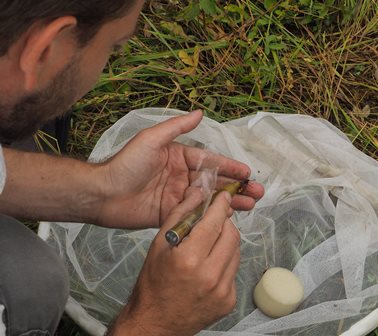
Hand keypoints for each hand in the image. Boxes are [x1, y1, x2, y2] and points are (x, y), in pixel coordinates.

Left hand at [95, 110, 263, 228]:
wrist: (103, 194)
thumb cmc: (126, 164)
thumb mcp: (151, 140)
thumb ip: (176, 127)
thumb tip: (199, 113)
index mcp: (179, 158)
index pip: (210, 162)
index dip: (229, 167)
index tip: (247, 172)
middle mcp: (182, 177)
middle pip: (214, 182)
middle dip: (236, 187)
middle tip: (257, 192)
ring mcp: (178, 197)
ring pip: (209, 200)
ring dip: (230, 202)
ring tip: (251, 205)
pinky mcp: (172, 215)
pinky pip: (196, 215)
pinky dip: (212, 216)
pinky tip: (229, 218)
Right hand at [108, 189, 240, 334]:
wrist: (155, 323)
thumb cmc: (153, 284)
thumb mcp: (159, 245)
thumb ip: (180, 216)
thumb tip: (197, 195)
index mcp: (189, 259)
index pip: (214, 223)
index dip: (221, 206)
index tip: (224, 197)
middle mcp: (209, 276)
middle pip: (232, 235)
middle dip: (225, 223)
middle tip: (214, 221)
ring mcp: (222, 291)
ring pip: (236, 252)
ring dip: (226, 242)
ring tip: (209, 245)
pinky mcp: (229, 301)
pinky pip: (234, 271)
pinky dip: (224, 263)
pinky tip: (209, 266)